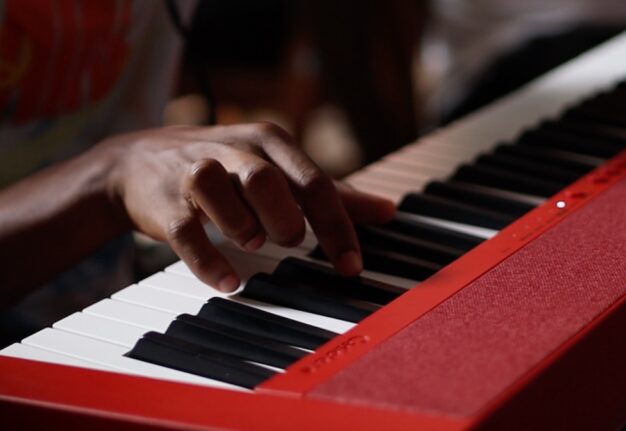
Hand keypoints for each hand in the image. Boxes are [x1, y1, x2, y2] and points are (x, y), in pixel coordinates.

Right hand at [103, 123, 394, 291]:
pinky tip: (230, 282)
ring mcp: (194, 174)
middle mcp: (233, 150)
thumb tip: (388, 210)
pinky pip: (186, 233)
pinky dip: (209, 262)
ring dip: (243, 227)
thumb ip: (333, 193)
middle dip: (286, 219)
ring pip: (218, 192)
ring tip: (254, 243)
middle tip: (290, 240)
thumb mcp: (280, 169)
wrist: (138, 163)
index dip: (337, 227)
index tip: (351, 266)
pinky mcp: (164, 204)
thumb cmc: (226, 167)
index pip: (314, 182)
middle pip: (267, 181)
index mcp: (270, 141)